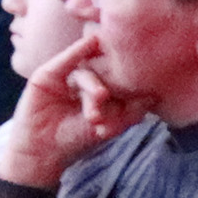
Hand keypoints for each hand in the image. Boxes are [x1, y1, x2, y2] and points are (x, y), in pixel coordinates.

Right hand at [0, 46, 142, 189]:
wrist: (42, 154)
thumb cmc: (76, 142)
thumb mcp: (108, 128)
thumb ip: (130, 112)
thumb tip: (155, 94)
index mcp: (101, 92)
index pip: (118, 79)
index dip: (130, 81)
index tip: (147, 81)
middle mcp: (84, 82)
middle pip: (104, 74)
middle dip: (111, 87)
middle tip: (110, 100)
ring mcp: (65, 77)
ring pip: (87, 71)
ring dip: (93, 85)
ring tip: (99, 98)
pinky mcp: (46, 76)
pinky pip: (64, 60)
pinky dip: (77, 50)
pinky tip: (90, 42)